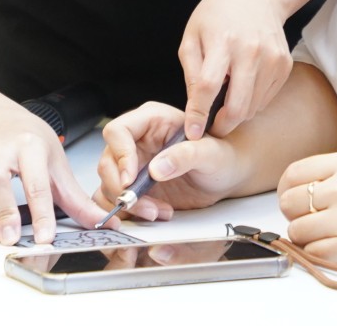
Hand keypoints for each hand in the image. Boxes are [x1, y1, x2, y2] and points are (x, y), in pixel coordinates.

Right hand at [0, 102, 103, 245]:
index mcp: (30, 146)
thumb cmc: (30, 143)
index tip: (45, 235)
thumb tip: (104, 223)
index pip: (36, 181)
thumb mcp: (58, 164)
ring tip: (0, 238)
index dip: (41, 211)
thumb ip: (77, 199)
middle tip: (13, 238)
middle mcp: (1, 151)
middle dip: (4, 210)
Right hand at [95, 101, 249, 220]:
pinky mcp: (135, 188)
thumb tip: (156, 168)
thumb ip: (187, 155)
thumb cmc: (222, 155)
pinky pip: (117, 202)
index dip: (120, 155)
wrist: (228, 176)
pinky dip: (129, 214)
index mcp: (152, 120)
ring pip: (109, 185)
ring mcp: (133, 166)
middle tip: (145, 205)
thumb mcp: (212, 152)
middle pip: (108, 162)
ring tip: (157, 212)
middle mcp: (137, 142)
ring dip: (128, 204)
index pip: (118, 131)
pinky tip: (154, 215)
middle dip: (122, 188)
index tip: (131, 179)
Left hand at [180, 0, 293, 137]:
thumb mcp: (192, 37)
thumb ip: (191, 73)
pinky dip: (253, 101)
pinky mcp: (285, 65)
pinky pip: (266, 98)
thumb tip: (194, 110)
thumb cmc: (217, 15)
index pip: (208, 86)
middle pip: (238, 106)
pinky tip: (244, 85)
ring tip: (227, 99)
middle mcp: (250, 51)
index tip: (192, 133)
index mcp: (222, 42)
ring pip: (254, 107)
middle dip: (223, 125)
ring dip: (238, 113)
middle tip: (213, 127)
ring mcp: (272, 59)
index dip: (198, 114)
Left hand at [277, 151, 336, 262]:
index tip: (296, 199)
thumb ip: (329, 173)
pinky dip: (319, 252)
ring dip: (306, 235)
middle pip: (289, 202)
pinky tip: (333, 246)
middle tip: (312, 218)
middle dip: (296, 213)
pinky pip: (315, 251)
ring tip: (324, 233)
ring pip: (298, 230)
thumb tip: (289, 189)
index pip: (293, 175)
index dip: (289, 190)